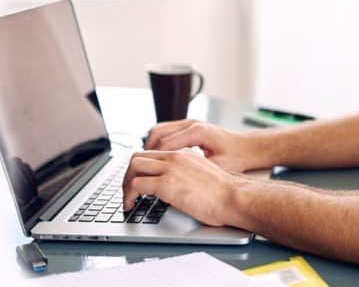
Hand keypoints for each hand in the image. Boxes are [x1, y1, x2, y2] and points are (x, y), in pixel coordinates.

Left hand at [121, 149, 245, 226]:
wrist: (233, 197)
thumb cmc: (224, 193)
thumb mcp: (203, 175)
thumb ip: (187, 173)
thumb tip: (176, 186)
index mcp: (184, 154)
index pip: (152, 153)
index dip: (140, 168)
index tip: (137, 180)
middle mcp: (175, 157)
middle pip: (138, 157)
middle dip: (128, 174)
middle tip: (128, 190)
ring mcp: (170, 169)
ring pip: (133, 167)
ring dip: (125, 184)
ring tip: (128, 199)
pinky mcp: (166, 184)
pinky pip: (136, 185)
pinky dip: (128, 196)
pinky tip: (132, 205)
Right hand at [144, 119, 266, 172]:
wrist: (251, 147)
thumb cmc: (238, 157)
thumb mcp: (217, 167)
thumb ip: (195, 171)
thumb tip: (175, 181)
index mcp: (197, 133)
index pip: (163, 145)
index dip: (151, 161)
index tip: (142, 175)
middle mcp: (192, 124)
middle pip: (156, 134)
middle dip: (145, 153)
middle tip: (137, 171)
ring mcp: (191, 123)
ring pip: (159, 130)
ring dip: (150, 147)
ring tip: (144, 166)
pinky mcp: (191, 127)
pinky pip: (167, 132)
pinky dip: (158, 144)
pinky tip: (157, 159)